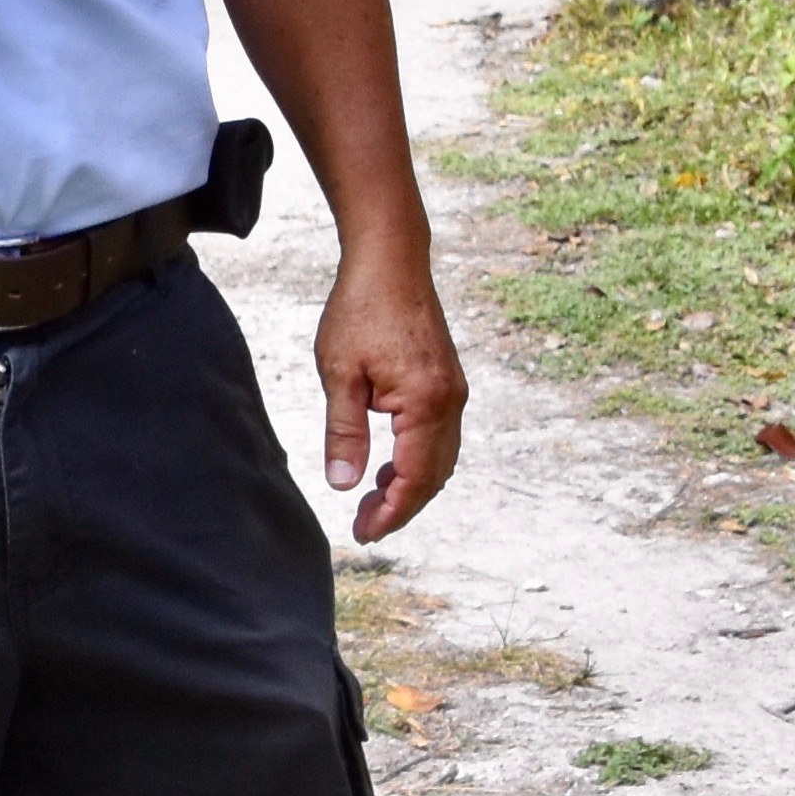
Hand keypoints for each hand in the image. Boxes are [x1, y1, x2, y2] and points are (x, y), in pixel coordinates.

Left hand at [316, 249, 465, 544]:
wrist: (391, 261)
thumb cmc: (360, 310)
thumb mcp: (340, 374)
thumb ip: (344, 432)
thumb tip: (344, 485)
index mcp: (425, 403)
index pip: (413, 479)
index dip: (390, 513)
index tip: (363, 534)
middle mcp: (450, 402)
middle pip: (434, 476)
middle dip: (401, 507)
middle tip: (364, 525)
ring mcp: (454, 392)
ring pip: (441, 459)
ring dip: (411, 485)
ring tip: (371, 499)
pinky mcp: (448, 382)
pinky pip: (440, 437)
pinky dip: (418, 460)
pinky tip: (387, 462)